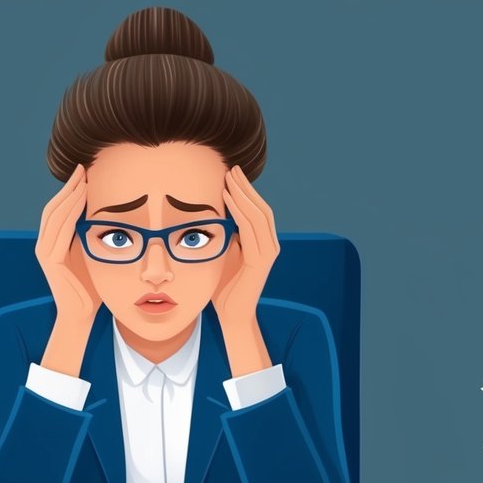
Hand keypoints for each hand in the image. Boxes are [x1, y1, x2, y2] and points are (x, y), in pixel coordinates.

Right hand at [35, 164, 99, 376]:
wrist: (82, 314)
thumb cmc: (91, 286)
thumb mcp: (91, 254)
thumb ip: (90, 236)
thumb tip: (105, 212)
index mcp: (53, 242)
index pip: (58, 209)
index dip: (69, 189)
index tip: (85, 172)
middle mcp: (44, 244)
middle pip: (53, 207)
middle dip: (68, 186)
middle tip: (83, 167)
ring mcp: (44, 252)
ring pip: (54, 215)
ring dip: (69, 195)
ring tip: (83, 178)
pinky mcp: (49, 261)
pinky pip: (58, 230)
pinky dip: (69, 212)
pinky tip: (81, 200)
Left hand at [215, 166, 276, 376]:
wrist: (231, 314)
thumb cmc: (223, 285)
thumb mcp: (223, 253)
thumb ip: (226, 235)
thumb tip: (213, 212)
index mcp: (261, 241)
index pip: (256, 208)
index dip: (246, 190)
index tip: (230, 172)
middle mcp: (269, 244)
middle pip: (261, 207)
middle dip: (246, 187)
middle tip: (231, 167)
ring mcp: (268, 253)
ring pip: (259, 215)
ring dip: (243, 194)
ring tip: (229, 178)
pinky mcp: (262, 262)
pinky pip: (252, 230)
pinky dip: (241, 212)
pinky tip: (229, 199)